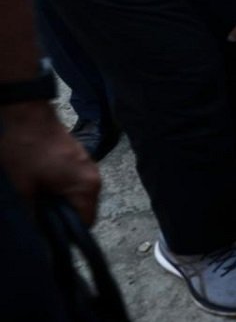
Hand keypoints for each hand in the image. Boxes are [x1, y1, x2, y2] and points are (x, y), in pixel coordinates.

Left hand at [0, 101, 100, 224]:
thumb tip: (39, 230)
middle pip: (85, 209)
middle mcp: (94, 177)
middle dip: (65, 216)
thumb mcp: (24, 189)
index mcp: (86, 187)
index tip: (52, 234)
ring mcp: (90, 166)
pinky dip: (65, 188)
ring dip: (64, 201)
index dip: (69, 233)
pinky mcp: (82, 159)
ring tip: (41, 199)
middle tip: (42, 216)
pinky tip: (46, 184)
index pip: (87, 222)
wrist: (29, 117)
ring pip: (81, 195)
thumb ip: (35, 213)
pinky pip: (78, 182)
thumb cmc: (27, 151)